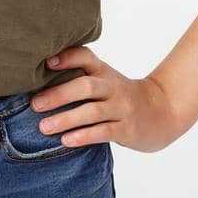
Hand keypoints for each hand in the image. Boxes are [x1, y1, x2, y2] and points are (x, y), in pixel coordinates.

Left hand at [29, 46, 190, 153]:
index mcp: (104, 71)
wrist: (162, 111)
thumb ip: (79, 75)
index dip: (67, 57)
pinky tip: (66, 140)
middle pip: (86, 86)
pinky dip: (84, 136)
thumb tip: (37, 78)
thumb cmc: (121, 95)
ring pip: (93, 112)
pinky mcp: (127, 129)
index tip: (46, 62)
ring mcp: (122, 108)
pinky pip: (104, 132)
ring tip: (44, 127)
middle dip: (59, 95)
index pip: (86, 57)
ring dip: (66, 119)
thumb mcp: (105, 80)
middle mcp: (112, 87)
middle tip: (35, 104)